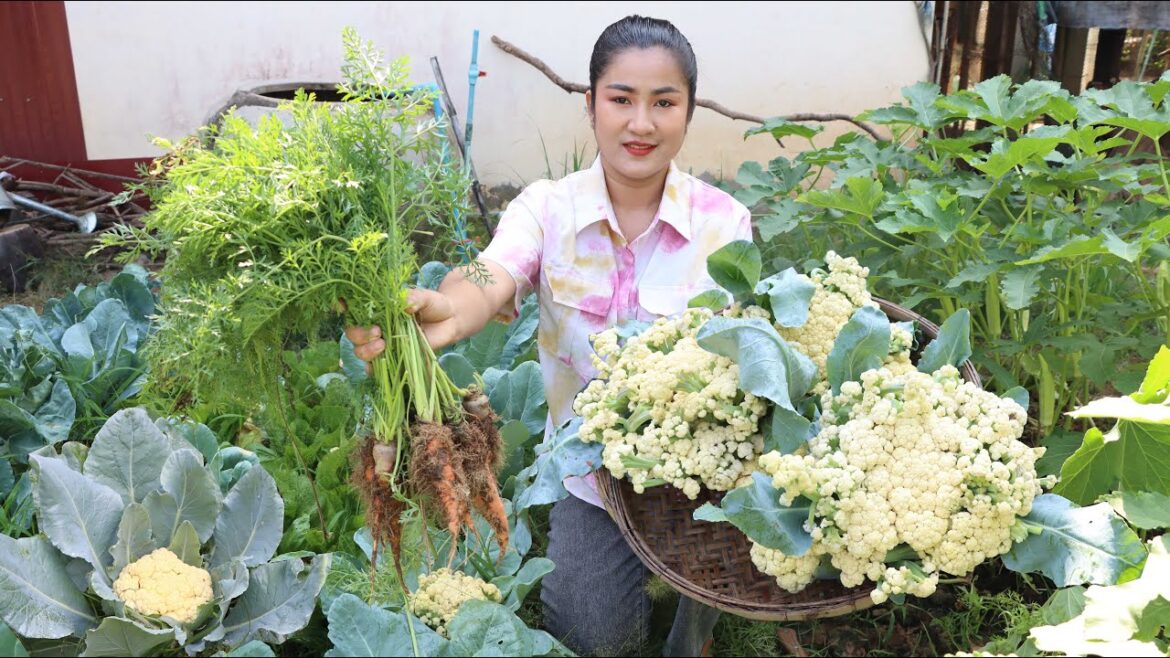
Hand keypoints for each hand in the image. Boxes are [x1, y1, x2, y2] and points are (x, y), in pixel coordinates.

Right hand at [343, 289, 461, 368]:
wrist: (449, 321)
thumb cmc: (433, 305)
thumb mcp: (424, 297)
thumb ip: (413, 299)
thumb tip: (405, 305)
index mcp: (377, 307)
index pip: (351, 307)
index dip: (342, 306)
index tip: (343, 305)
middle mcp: (374, 325)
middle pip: (352, 333)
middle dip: (359, 334)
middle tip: (377, 332)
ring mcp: (381, 342)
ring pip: (359, 350)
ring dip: (366, 350)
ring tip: (383, 345)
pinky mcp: (391, 358)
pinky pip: (374, 368)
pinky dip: (371, 368)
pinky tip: (377, 365)